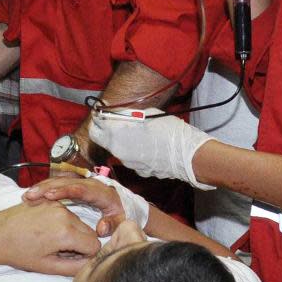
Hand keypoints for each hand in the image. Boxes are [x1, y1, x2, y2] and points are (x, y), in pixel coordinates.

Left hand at [0, 200, 100, 276]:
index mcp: (66, 233)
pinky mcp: (51, 200)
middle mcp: (66, 215)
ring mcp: (58, 205)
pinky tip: (46, 230)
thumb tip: (91, 264)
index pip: (95, 245)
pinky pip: (68, 214)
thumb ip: (75, 268)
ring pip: (80, 223)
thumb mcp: (48, 267)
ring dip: (72, 233)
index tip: (69, 258)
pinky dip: (63, 224)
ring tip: (50, 241)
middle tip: (59, 251)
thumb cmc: (20, 253)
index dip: (85, 256)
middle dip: (80, 244)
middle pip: (90, 232)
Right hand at [23, 174, 149, 232]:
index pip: (81, 189)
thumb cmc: (120, 214)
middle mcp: (90, 184)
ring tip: (27, 196)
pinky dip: (44, 189)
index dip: (66, 191)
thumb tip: (101, 228)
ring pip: (59, 182)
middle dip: (48, 187)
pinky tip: (30, 196)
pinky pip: (56, 184)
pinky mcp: (73, 186)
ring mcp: (81, 183)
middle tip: (32, 195)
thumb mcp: (120, 220)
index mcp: (101, 192)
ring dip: (43, 188)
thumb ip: (112, 224)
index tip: (50, 195)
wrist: (122, 204)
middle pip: (66, 182)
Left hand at [89, 109, 215, 189]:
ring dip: (119, 140)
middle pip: (99, 138)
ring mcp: (126, 162)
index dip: (99, 117)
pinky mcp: (136, 170)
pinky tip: (145, 145)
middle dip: (102, 129)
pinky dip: (132, 150)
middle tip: (111, 122)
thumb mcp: (146, 114)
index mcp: (117, 133)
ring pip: (115, 148)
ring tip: (134, 132)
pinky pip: (128, 157)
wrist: (185, 155)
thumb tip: (117, 114)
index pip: (96, 124)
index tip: (103, 112)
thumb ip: (127, 115)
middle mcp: (117, 149)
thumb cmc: (169, 130)